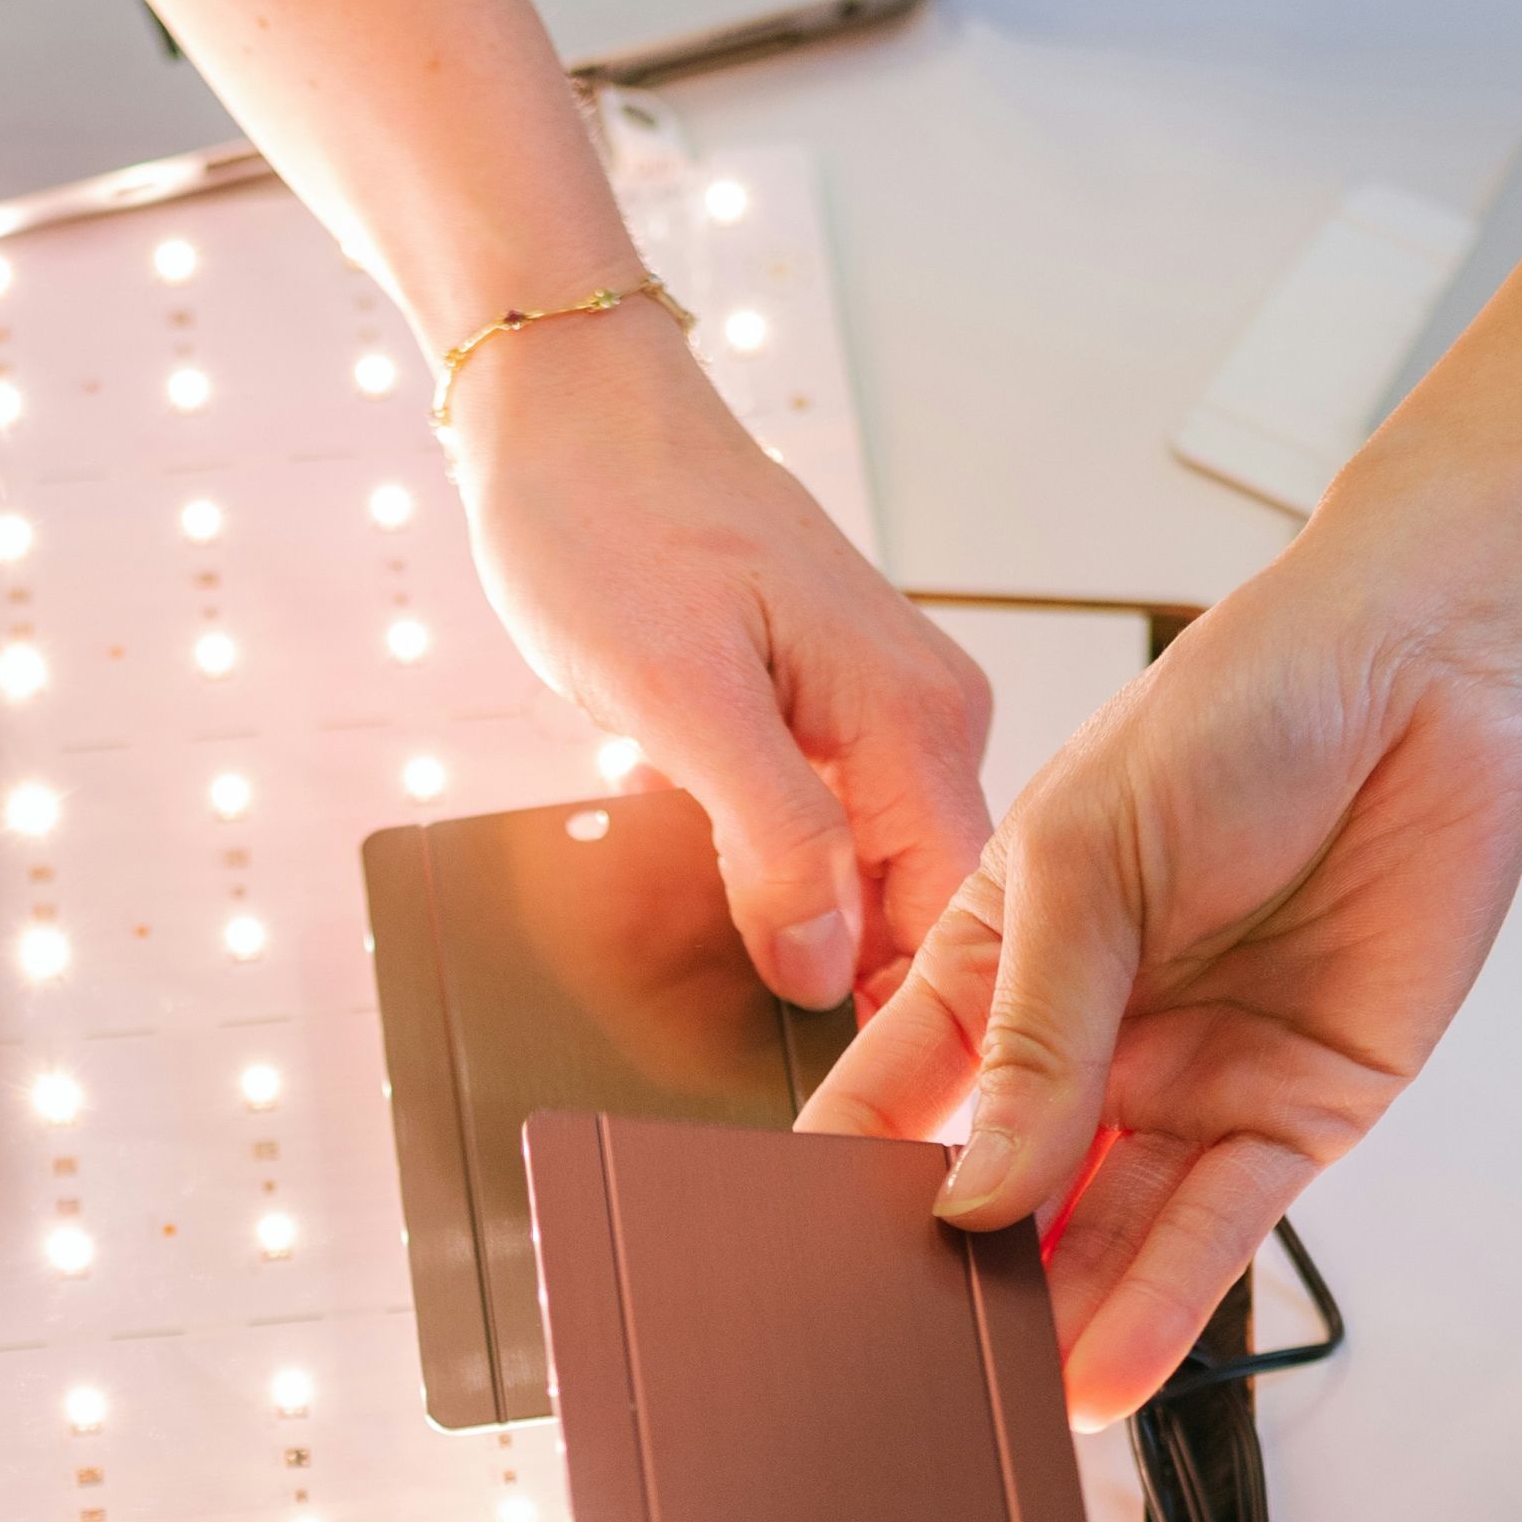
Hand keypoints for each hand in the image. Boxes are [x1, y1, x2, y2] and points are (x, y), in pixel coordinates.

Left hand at [449, 303, 991, 999]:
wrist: (563, 412)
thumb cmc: (606, 519)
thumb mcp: (677, 692)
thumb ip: (772, 835)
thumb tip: (824, 965)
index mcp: (917, 717)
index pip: (958, 922)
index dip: (910, 1023)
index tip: (845, 1109)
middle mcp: (923, 717)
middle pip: (917, 913)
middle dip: (840, 994)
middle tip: (742, 1068)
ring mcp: (876, 715)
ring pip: (864, 882)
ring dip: (795, 943)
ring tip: (708, 998)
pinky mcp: (819, 713)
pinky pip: (823, 835)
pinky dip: (768, 883)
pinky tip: (707, 913)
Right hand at [803, 547, 1521, 1414]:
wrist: (1429, 672)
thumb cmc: (1245, 704)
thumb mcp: (1087, 858)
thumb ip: (1035, 1035)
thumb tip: (979, 1190)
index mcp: (998, 957)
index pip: (897, 1098)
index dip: (848, 1186)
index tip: (800, 1275)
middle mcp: (1089, 1035)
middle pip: (1001, 1190)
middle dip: (960, 1279)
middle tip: (911, 1371)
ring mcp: (1189, 1080)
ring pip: (1106, 1232)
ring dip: (1060, 1318)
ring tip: (1006, 1402)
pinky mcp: (1295, 1112)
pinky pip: (1216, 1229)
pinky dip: (1162, 1304)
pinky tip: (1105, 1366)